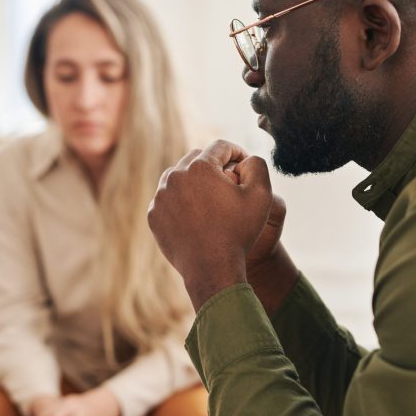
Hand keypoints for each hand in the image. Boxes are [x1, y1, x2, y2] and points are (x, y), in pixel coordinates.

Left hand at [148, 140, 273, 309]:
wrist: (212, 268)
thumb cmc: (239, 232)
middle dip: (214, 166)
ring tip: (211, 197)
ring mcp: (160, 197)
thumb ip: (258, 165)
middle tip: (229, 181)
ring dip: (195, 182)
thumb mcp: (261, 195)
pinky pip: (169, 199)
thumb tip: (246, 158)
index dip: (237, 152)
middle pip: (197, 159)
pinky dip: (181, 202)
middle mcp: (175, 176)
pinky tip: (197, 215)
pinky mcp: (154, 215)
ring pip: (179, 177)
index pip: (221, 147)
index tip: (244, 165)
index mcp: (200, 167)